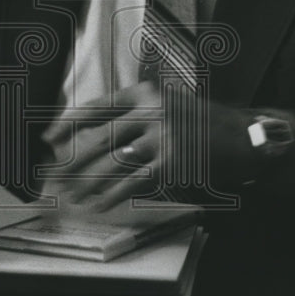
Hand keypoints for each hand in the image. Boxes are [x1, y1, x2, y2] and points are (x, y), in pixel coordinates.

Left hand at [42, 80, 257, 212]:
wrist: (245, 137)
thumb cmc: (203, 124)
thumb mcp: (167, 104)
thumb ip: (135, 116)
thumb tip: (94, 140)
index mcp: (144, 92)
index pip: (96, 107)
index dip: (68, 124)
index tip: (49, 139)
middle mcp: (150, 109)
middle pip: (100, 138)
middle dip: (73, 161)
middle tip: (55, 176)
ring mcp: (162, 135)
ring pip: (113, 162)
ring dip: (88, 182)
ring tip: (72, 195)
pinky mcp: (173, 162)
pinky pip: (134, 182)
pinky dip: (113, 195)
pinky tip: (100, 204)